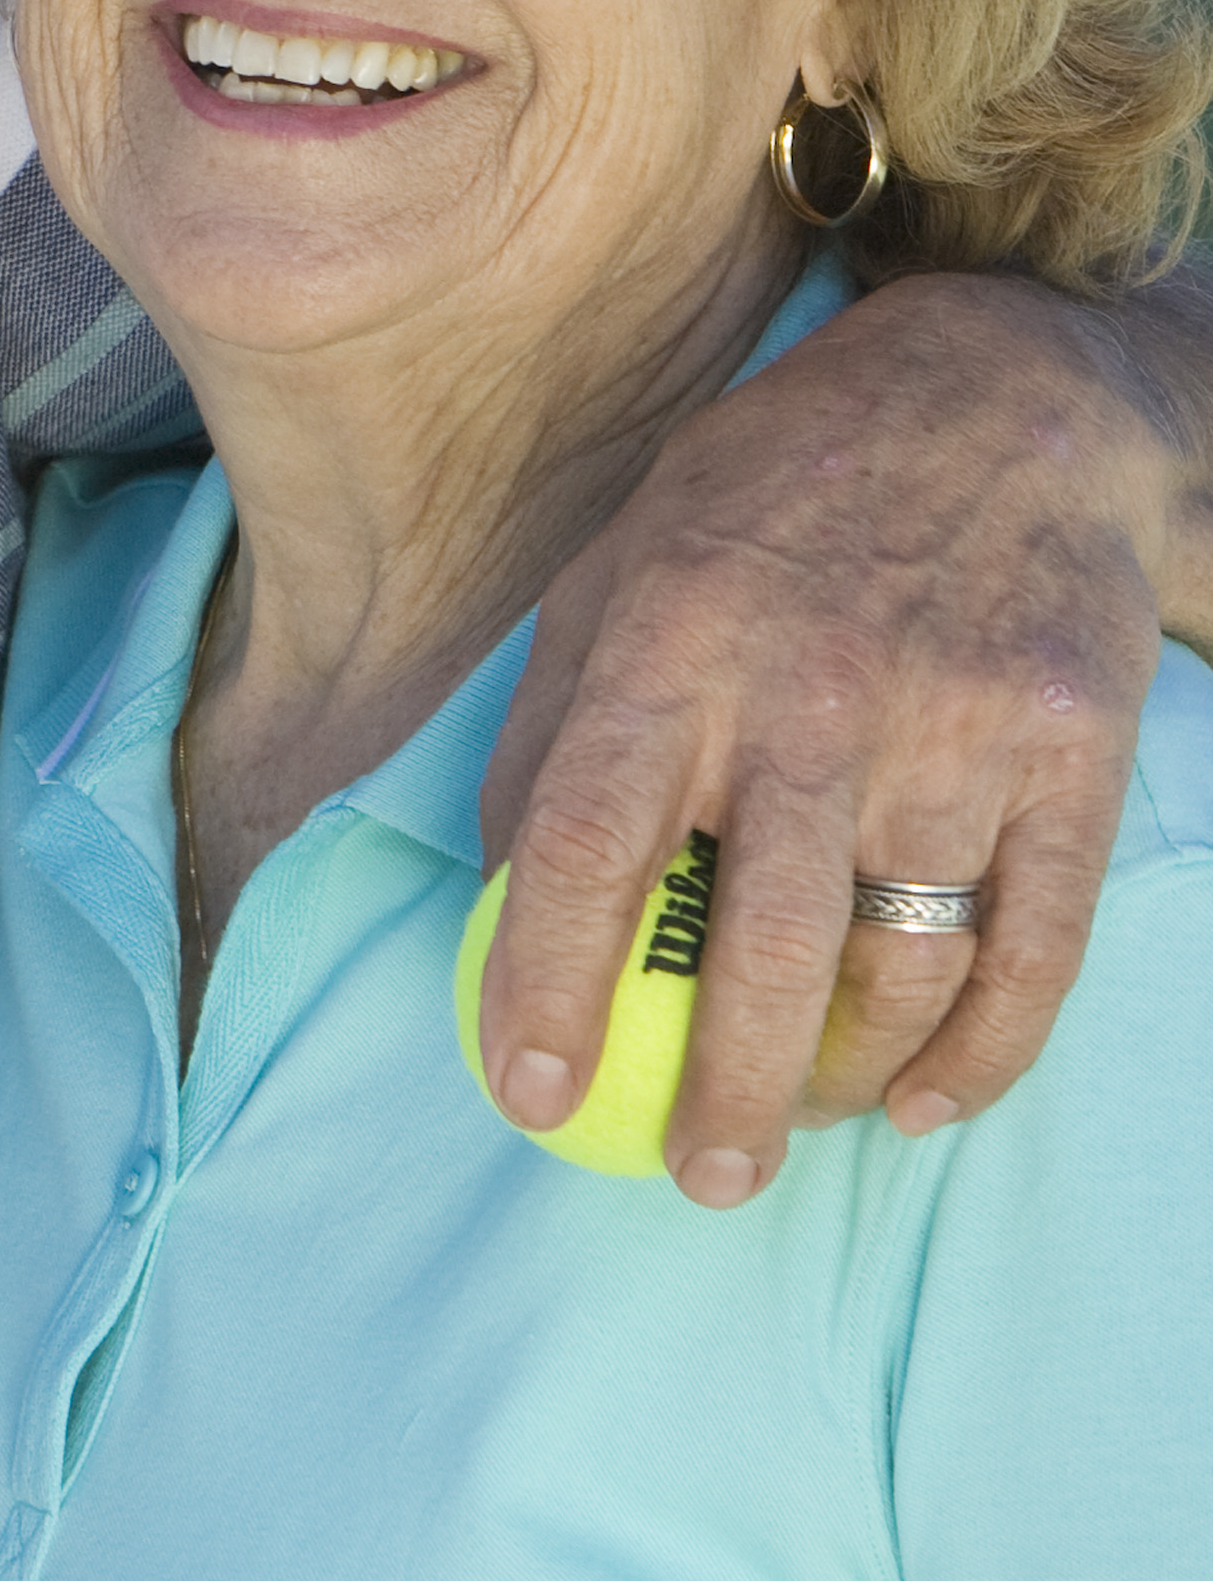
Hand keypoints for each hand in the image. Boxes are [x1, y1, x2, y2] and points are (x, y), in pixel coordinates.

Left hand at [481, 268, 1166, 1197]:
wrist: (999, 402)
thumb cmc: (769, 497)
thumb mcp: (615, 567)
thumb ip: (553, 727)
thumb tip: (505, 895)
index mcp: (672, 645)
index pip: (588, 845)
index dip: (548, 983)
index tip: (532, 1092)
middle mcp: (814, 695)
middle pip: (758, 940)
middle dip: (723, 1088)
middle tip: (697, 1178)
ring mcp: (959, 730)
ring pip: (902, 963)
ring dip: (844, 1077)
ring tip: (796, 1128)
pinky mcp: (1076, 755)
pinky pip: (1035, 945)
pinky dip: (982, 1051)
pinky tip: (922, 1100)